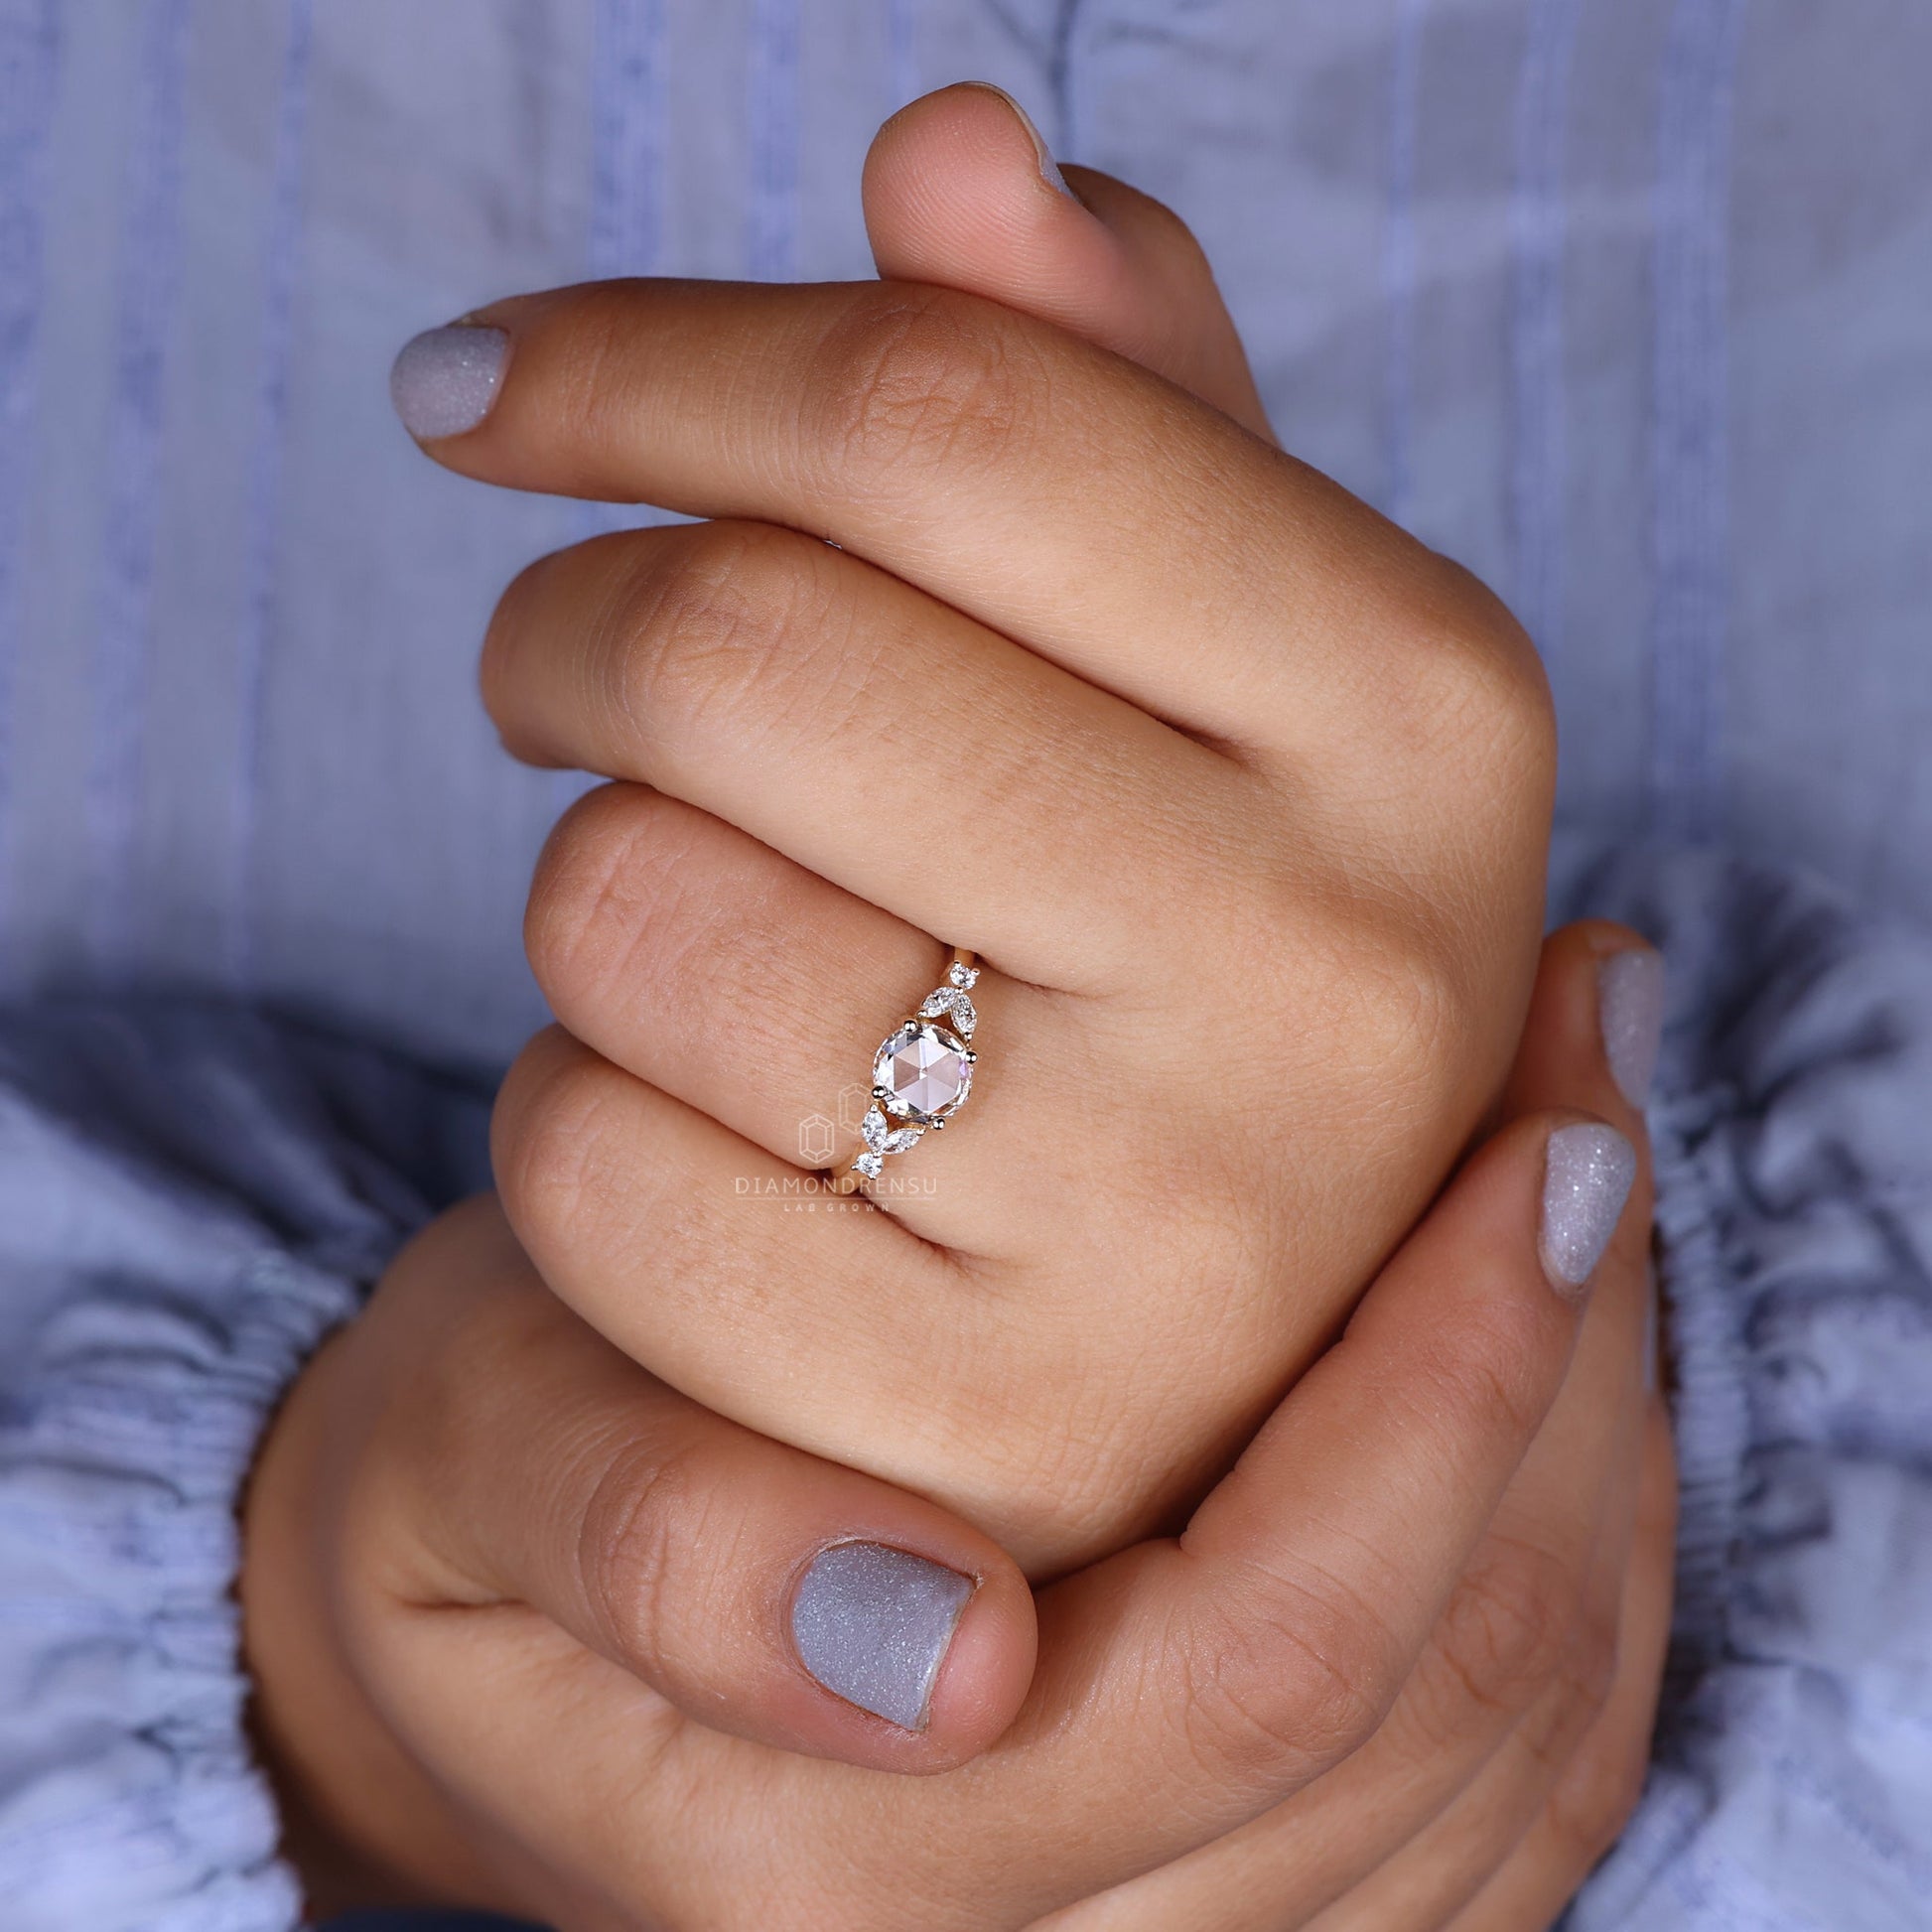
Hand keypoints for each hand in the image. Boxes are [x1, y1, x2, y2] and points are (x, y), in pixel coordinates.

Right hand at [243, 920, 1670, 1929]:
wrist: (484, 1617)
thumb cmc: (479, 1491)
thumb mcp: (479, 1461)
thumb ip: (648, 1541)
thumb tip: (941, 1643)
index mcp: (849, 1876)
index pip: (1263, 1663)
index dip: (1434, 1391)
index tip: (1526, 1136)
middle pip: (1444, 1698)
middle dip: (1557, 1373)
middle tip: (1588, 1089)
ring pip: (1515, 1732)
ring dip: (1589, 1434)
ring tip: (1587, 1168)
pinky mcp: (1231, 1883)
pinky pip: (1509, 1753)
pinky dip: (1573, 1531)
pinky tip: (1557, 1338)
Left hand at [389, 85, 1560, 1571]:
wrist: (1203, 1320)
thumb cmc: (1158, 926)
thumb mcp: (1200, 650)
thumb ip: (1098, 387)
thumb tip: (950, 145)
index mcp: (1424, 710)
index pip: (947, 409)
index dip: (650, 356)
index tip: (487, 390)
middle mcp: (1345, 969)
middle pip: (744, 643)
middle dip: (571, 623)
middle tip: (574, 670)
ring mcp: (1177, 1230)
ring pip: (631, 909)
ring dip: (591, 885)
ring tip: (710, 926)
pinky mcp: (975, 1428)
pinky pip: (593, 1170)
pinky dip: (582, 1116)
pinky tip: (709, 1133)